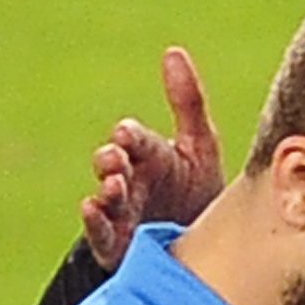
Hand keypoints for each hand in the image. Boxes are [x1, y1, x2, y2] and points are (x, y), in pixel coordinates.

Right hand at [81, 45, 224, 271]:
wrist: (213, 252)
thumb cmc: (200, 195)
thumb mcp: (200, 147)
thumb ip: (188, 103)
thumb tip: (172, 51)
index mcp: (150, 156)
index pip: (136, 140)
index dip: (130, 137)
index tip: (128, 135)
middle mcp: (131, 181)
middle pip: (112, 164)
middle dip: (111, 160)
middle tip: (118, 160)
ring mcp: (123, 214)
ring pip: (106, 198)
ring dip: (106, 189)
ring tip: (113, 186)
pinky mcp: (119, 247)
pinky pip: (101, 234)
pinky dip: (94, 222)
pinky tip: (91, 207)